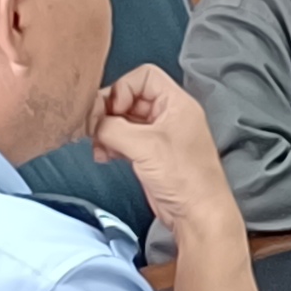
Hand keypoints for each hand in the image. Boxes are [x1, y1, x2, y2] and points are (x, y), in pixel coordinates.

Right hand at [93, 66, 244, 238]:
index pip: (144, 76)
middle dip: (108, 111)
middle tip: (95, 128)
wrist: (196, 214)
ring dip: (106, 130)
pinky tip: (104, 155)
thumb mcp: (145, 146)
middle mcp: (168, 115)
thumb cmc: (186, 179)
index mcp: (176, 103)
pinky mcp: (149, 153)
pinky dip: (110, 144)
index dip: (123, 89)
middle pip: (129, 97)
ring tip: (100, 146)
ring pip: (123, 119)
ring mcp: (158, 135)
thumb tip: (93, 122)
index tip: (113, 110)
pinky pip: (123, 138)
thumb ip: (113, 128)